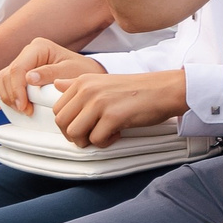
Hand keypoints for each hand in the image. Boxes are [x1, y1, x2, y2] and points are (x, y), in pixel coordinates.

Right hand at [0, 36, 104, 113]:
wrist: (89, 74)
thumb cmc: (83, 71)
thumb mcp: (71, 71)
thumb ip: (51, 73)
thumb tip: (29, 78)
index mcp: (39, 47)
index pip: (18, 68)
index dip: (17, 89)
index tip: (23, 106)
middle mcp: (28, 52)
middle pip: (7, 74)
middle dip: (12, 95)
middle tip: (25, 111)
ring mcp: (23, 62)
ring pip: (3, 79)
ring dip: (8, 97)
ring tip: (22, 110)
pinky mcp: (22, 72)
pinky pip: (6, 83)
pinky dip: (4, 94)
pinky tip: (2, 106)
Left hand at [49, 68, 188, 145]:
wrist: (166, 89)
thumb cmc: (138, 88)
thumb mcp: (103, 80)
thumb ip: (78, 84)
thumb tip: (57, 84)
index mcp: (83, 82)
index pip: (58, 109)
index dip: (68, 123)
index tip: (85, 125)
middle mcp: (87, 90)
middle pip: (62, 122)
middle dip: (74, 135)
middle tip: (91, 135)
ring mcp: (99, 103)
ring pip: (74, 133)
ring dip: (87, 140)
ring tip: (103, 135)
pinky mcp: (113, 117)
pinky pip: (96, 140)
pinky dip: (106, 142)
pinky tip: (118, 134)